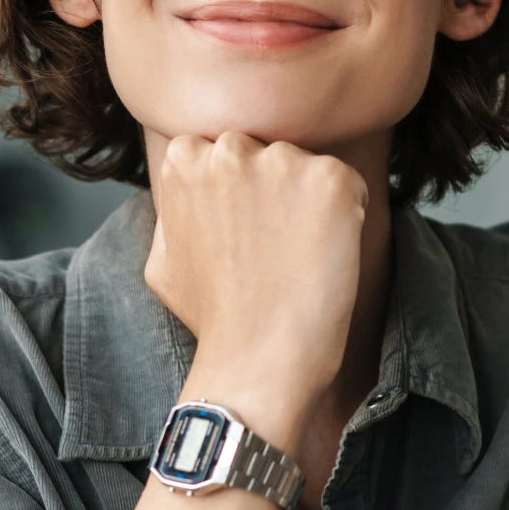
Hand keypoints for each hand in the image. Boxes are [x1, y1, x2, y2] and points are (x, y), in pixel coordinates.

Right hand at [144, 131, 368, 418]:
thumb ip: (173, 210)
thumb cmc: (212, 317)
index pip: (222, 149)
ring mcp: (281, 161)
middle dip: (272, 186)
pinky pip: (346, 183)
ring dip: (308, 199)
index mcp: (185, 159)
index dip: (238, 189)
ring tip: (298, 254)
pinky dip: (346, 214)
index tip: (243, 228)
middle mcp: (230, 149)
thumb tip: (187, 192)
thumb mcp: (162, 258)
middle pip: (265, 150)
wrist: (257, 360)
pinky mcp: (330, 181)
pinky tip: (325, 254)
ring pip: (304, 166)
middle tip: (274, 243)